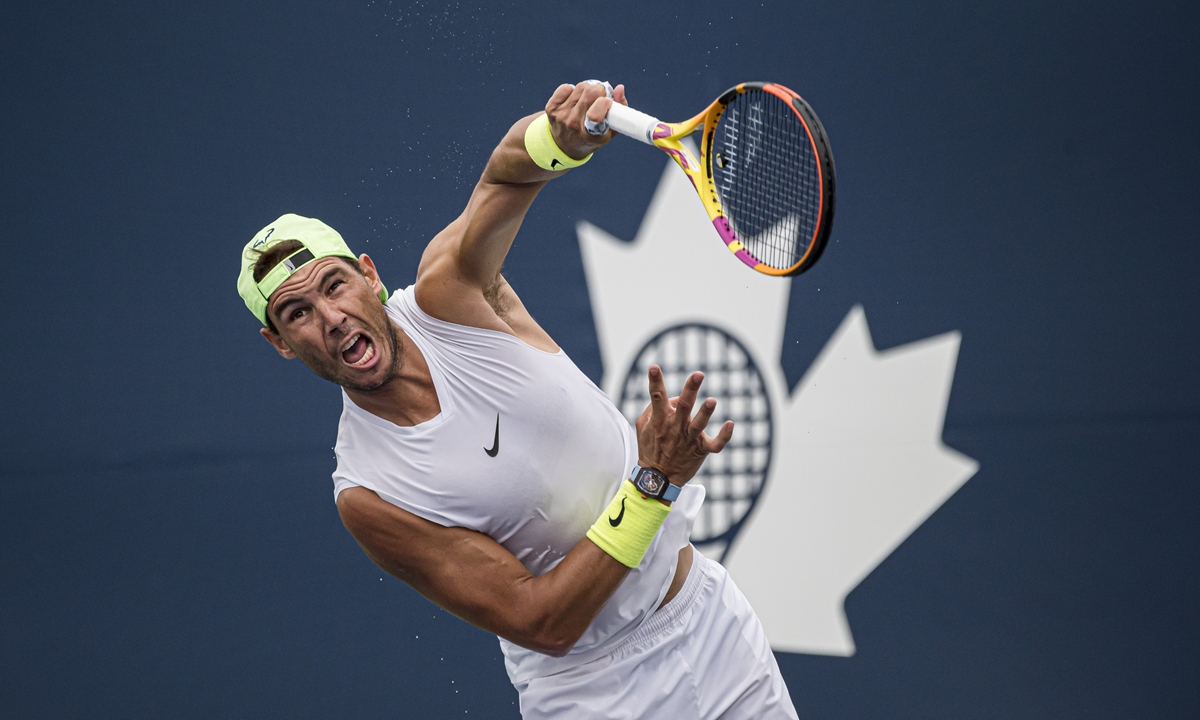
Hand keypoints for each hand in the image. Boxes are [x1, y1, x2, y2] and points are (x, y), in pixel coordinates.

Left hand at [544, 81, 627, 160]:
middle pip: (591, 92)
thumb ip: (620, 110)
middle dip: (600, 90)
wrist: (565, 146)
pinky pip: (566, 87)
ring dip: (588, 89)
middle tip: (601, 97)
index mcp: (591, 135)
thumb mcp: (610, 130)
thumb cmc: (593, 136)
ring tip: (588, 99)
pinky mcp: (551, 108)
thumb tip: (619, 88)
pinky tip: (575, 99)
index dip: (605, 103)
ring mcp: (561, 117)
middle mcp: (574, 126)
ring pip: (581, 87)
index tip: (609, 102)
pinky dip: (573, 90)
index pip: (596, 115)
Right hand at [634, 365, 733, 485]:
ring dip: (705, 412)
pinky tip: (730, 424)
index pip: (656, 396)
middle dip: (690, 389)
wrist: (658, 479)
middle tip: (698, 374)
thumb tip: (674, 396)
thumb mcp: (643, 427)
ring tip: (712, 401)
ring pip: (698, 424)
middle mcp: (675, 427)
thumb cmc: (650, 448)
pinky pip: (715, 444)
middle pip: (683, 405)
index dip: (654, 381)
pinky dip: (724, 436)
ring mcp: (688, 439)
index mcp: (660, 419)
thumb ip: (653, 408)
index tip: (654, 367)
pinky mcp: (700, 450)